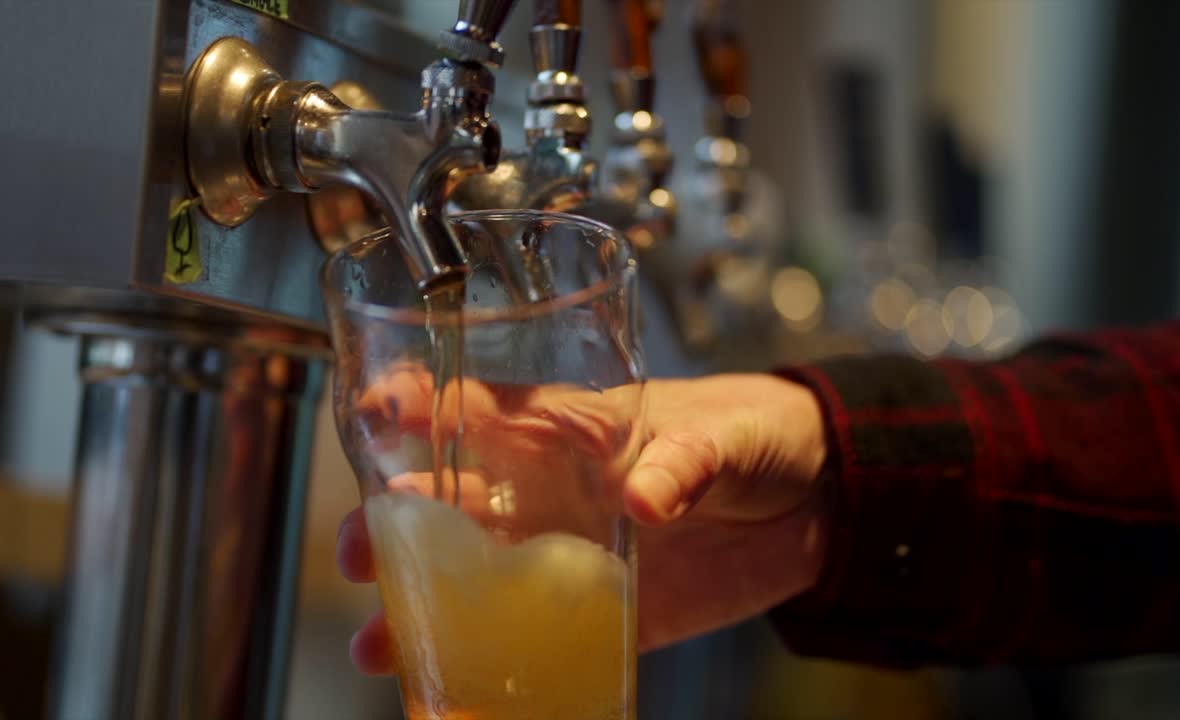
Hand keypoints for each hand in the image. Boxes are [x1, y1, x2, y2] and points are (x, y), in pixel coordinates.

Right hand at [335, 371, 829, 673]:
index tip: (370, 411)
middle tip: (358, 549)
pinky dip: (490, 667)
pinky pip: (536, 642)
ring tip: (376, 640)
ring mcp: (570, 555)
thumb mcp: (724, 436)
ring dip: (419, 606)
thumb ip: (684, 460)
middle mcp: (552, 491)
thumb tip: (645, 498)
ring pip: (474, 579)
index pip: (479, 408)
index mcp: (571, 429)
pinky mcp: (605, 613)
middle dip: (392, 523)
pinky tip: (446, 690)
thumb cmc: (760, 437)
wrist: (821, 502)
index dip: (419, 404)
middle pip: (450, 502)